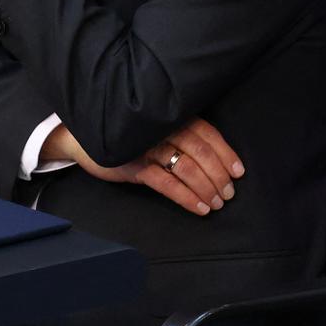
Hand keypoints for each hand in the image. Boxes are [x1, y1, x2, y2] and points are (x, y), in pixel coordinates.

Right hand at [44, 119, 245, 215]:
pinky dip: (187, 197)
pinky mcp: (135, 166)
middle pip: (200, 152)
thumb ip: (182, 135)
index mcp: (174, 118)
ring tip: (217, 203)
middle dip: (219, 175)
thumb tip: (216, 159)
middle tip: (229, 193)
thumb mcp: (158, 129)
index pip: (208, 134)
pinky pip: (167, 184)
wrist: (86, 139)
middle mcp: (164, 129)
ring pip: (186, 169)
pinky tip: (199, 208)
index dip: (225, 153)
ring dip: (206, 188)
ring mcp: (149, 147)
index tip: (239, 172)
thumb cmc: (131, 134)